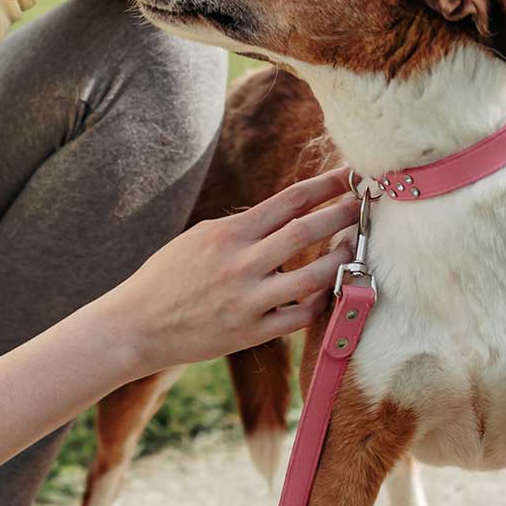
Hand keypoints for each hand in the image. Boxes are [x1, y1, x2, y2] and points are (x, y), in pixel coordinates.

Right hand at [108, 169, 361, 372]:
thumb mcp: (198, 239)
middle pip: (306, 231)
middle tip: (368, 203)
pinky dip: (318, 302)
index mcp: (226, 234)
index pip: (287, 201)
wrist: (136, 325)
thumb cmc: (166, 278)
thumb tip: (284, 218)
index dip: (324, 185)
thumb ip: (241, 229)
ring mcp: (248, 300)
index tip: (350, 174)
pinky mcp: (251, 332)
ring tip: (355, 247)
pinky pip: (300, 316)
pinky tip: (328, 292)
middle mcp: (241, 263)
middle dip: (343, 213)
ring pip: (314, 276)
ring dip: (341, 259)